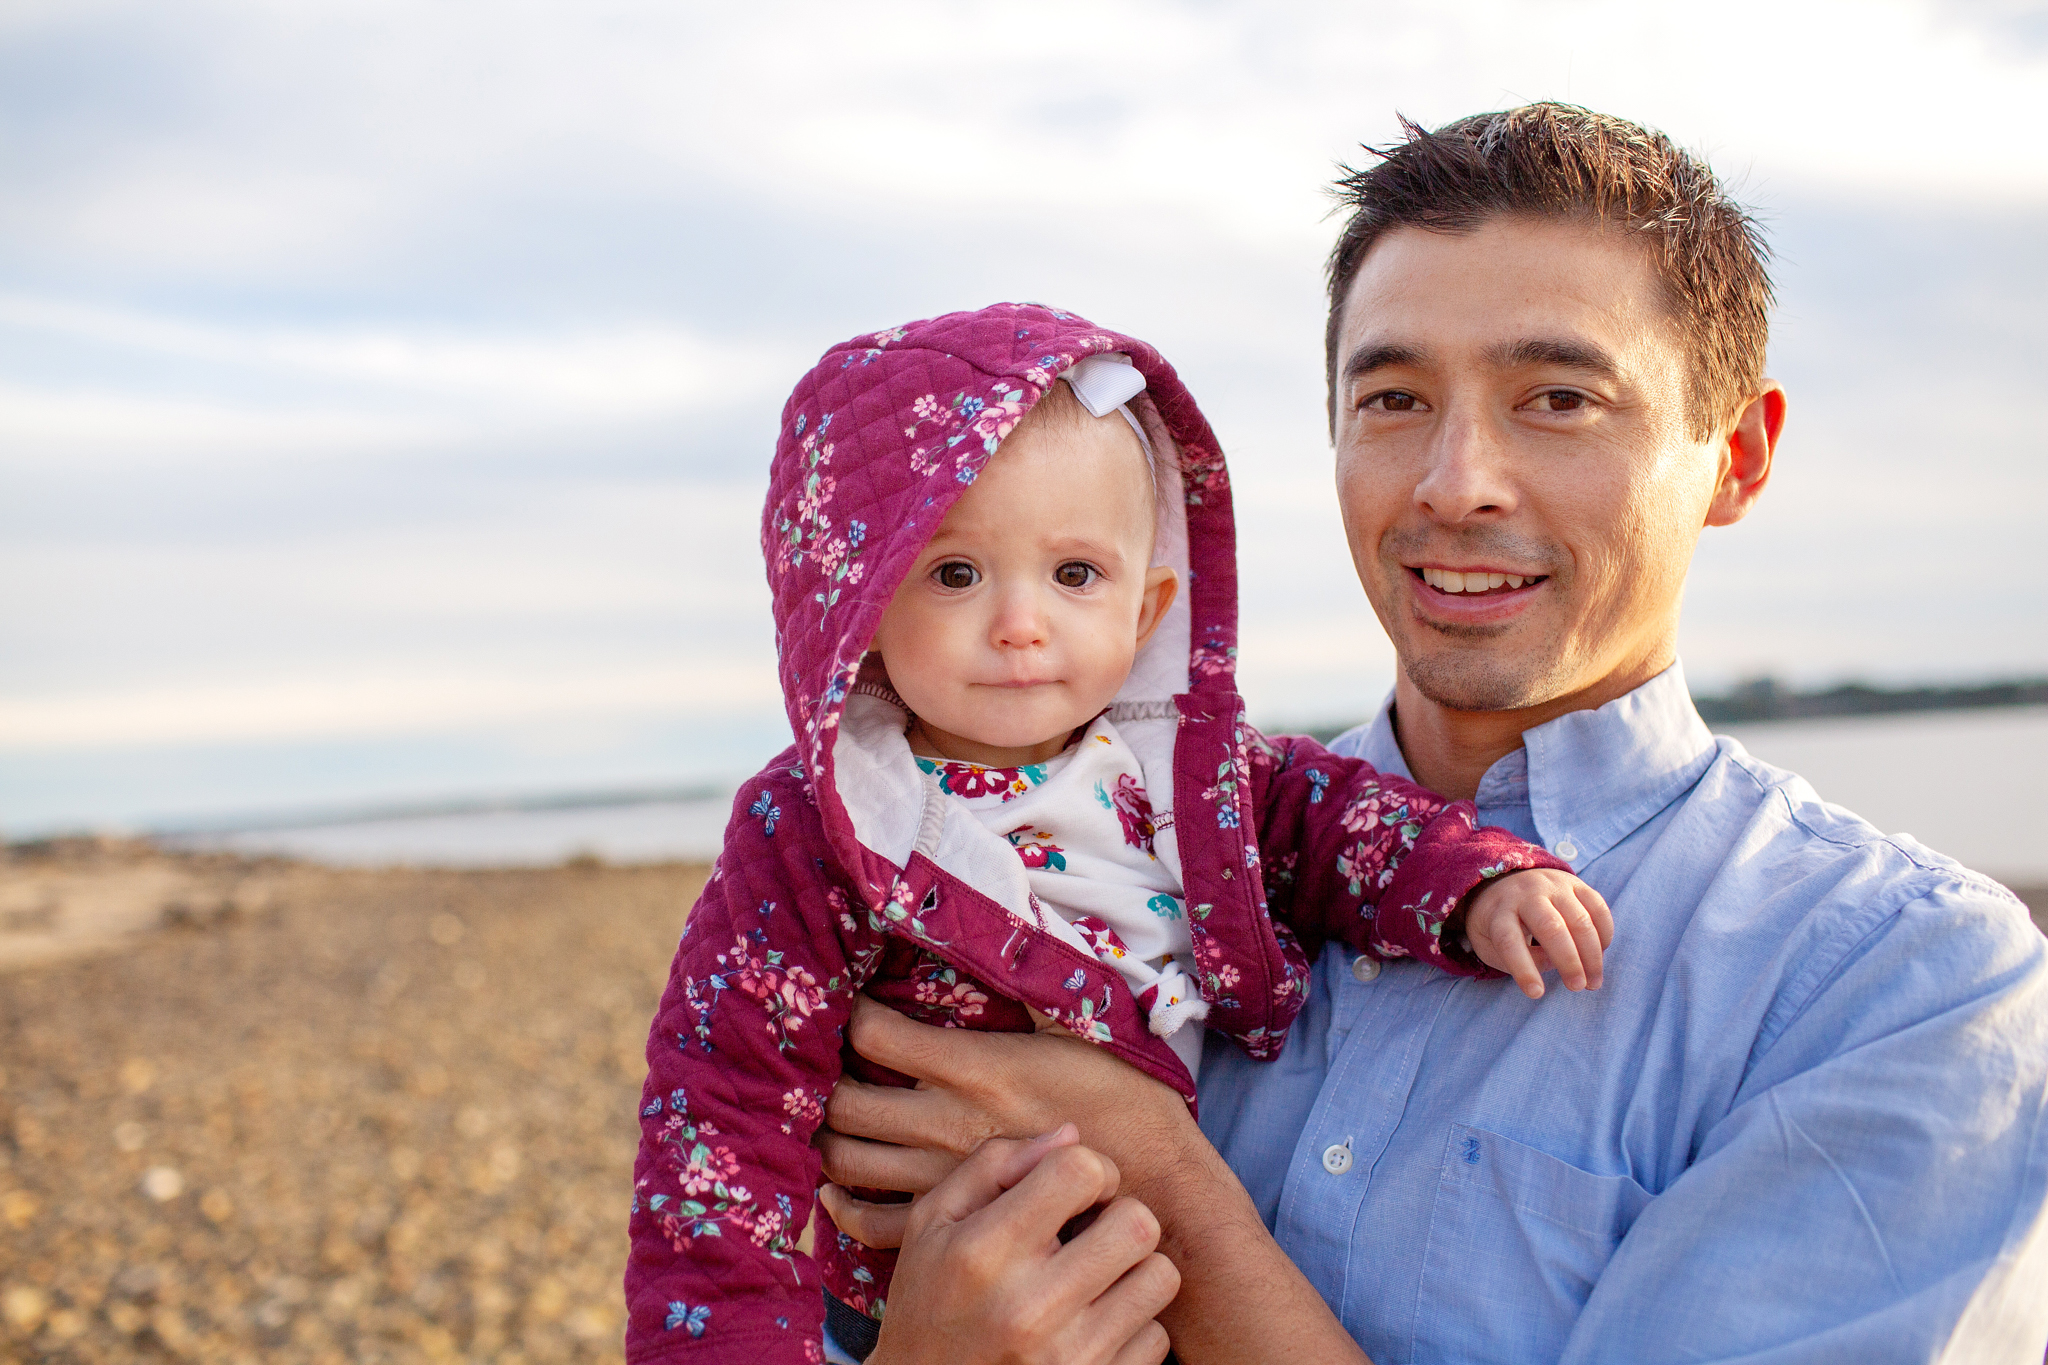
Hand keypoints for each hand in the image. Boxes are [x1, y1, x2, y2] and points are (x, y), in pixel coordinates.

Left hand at [816, 995, 1191, 1240]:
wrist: (1154, 1185)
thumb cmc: (1123, 1096)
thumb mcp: (1079, 1023)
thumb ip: (1030, 977)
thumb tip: (1006, 918)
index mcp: (974, 1068)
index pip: (874, 1033)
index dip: (851, 1013)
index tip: (854, 1002)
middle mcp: (946, 1124)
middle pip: (844, 1101)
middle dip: (824, 1075)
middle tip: (829, 1060)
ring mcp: (943, 1179)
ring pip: (846, 1161)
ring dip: (826, 1134)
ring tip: (832, 1113)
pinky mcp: (954, 1223)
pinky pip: (873, 1225)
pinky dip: (843, 1207)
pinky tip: (837, 1187)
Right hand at [860, 1123, 1176, 1364]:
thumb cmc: (927, 1305)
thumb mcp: (931, 1224)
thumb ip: (992, 1166)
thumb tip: (1068, 1134)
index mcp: (983, 1252)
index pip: (1081, 1171)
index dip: (1090, 1168)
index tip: (1074, 1191)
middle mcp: (1029, 1305)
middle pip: (1137, 1221)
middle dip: (1118, 1216)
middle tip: (1089, 1233)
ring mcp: (1069, 1356)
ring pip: (1159, 1277)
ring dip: (1133, 1270)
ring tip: (1094, 1278)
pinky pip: (1156, 1337)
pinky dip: (1133, 1327)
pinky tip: (1092, 1325)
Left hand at [1462, 868, 1613, 997]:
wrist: (1506, 880)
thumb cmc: (1498, 921)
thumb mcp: (1488, 942)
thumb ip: (1512, 958)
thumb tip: (1553, 962)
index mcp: (1499, 911)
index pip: (1508, 940)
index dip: (1523, 969)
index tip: (1536, 993)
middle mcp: (1526, 894)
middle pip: (1551, 927)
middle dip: (1568, 961)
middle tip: (1577, 987)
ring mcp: (1552, 885)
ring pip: (1579, 919)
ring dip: (1592, 955)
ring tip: (1593, 982)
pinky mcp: (1575, 883)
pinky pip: (1598, 907)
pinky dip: (1604, 934)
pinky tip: (1600, 954)